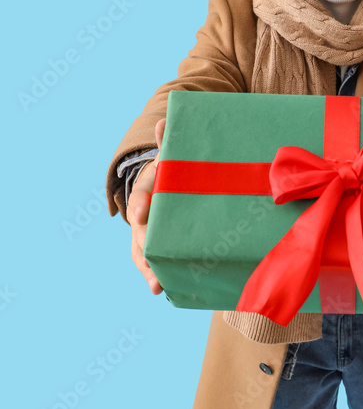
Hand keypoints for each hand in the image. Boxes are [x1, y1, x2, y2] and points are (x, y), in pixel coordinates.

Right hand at [128, 118, 165, 294]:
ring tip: (156, 287)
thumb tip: (166, 118)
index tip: (140, 215)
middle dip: (144, 249)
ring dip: (149, 269)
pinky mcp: (158, 246)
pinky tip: (167, 290)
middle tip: (149, 262)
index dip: (140, 204)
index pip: (141, 195)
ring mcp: (148, 231)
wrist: (168, 185)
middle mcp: (144, 213)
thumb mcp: (174, 156)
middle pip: (140, 232)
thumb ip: (170, 141)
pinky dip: (160, 274)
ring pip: (143, 251)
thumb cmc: (176, 171)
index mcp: (148, 188)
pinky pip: (156, 261)